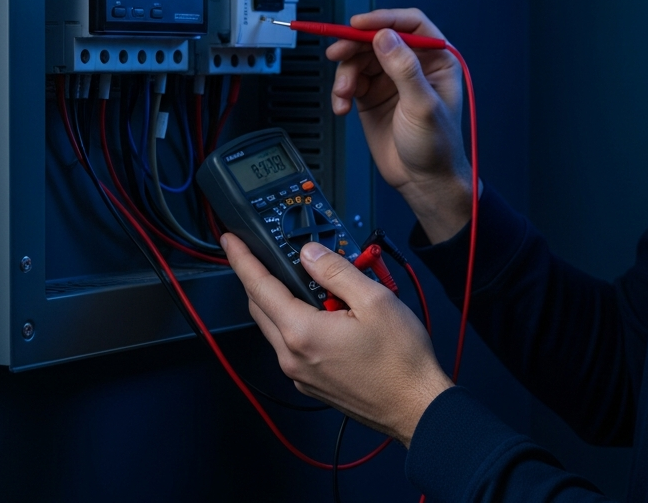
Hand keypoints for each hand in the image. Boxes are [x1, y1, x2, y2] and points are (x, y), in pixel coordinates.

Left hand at [222, 232, 452, 446]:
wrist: (415, 405)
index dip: (242, 259)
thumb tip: (310, 253)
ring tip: (318, 281)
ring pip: (276, 326)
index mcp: (303, 332)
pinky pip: (292, 344)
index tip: (232, 241)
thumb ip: (337, 271)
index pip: (259, 287)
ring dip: (283, 299)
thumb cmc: (401, 360)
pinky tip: (327, 311)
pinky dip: (298, 321)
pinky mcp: (312, 381)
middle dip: (261, 277)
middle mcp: (293, 356)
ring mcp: (300, 373)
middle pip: (261, 307)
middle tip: (276, 254)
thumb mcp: (375, 300)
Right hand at [327, 9, 472, 241]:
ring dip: (346, 74)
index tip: (359, 24)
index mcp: (436, 59)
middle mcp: (412, 65)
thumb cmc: (436, 146)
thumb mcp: (422, 105)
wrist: (422, 181)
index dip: (384, 19)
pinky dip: (342, 91)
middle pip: (377, 38)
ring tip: (344, 94)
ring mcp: (391, 79)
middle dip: (355, 46)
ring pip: (360, 58)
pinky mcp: (372, 95)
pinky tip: (343, 106)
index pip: (410, 24)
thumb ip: (404, 69)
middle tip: (337, 54)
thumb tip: (385, 37)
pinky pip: (350, 80)